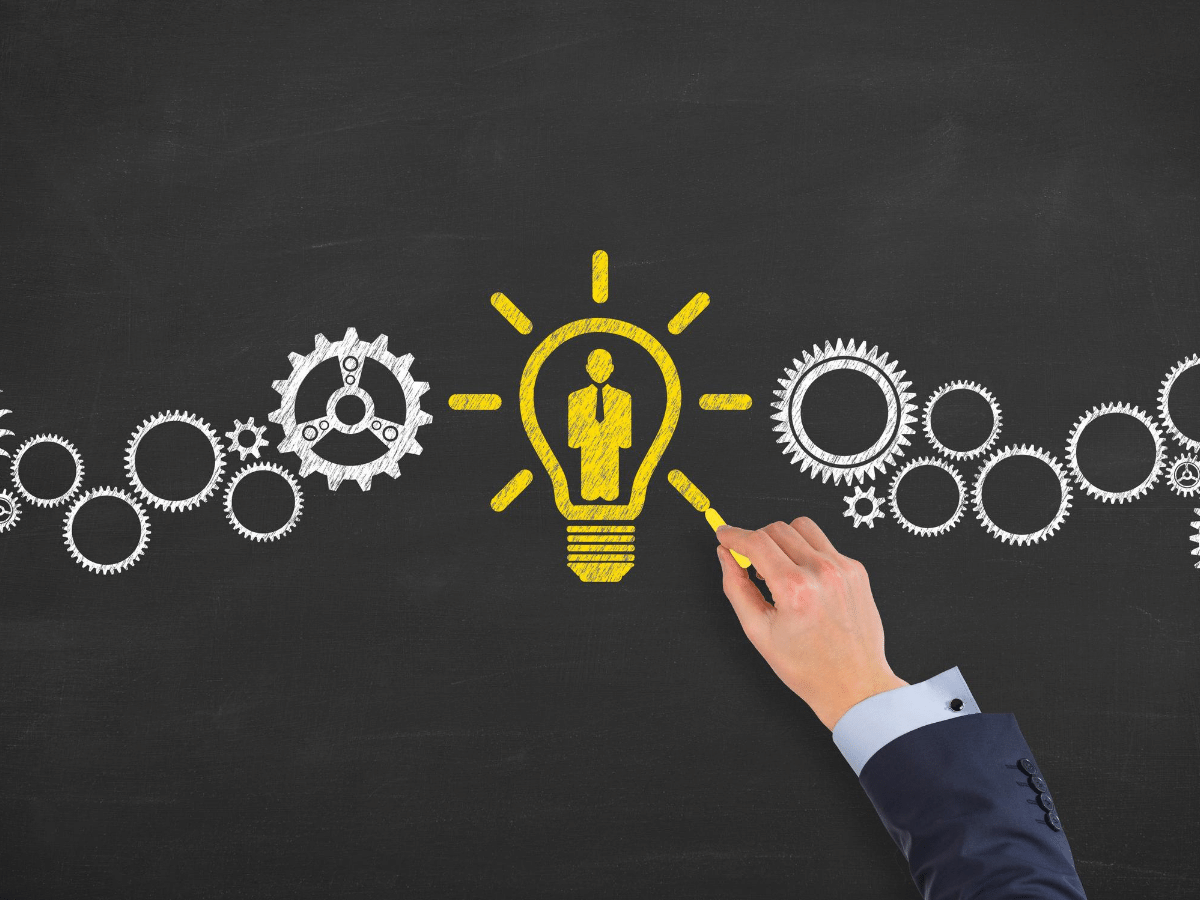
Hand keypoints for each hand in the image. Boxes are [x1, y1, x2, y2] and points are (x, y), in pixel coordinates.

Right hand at [716, 517, 906, 730]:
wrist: (854, 684)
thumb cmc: (807, 666)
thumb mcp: (758, 632)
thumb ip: (736, 587)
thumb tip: (726, 555)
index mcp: (795, 589)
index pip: (756, 542)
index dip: (733, 534)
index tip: (723, 534)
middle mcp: (821, 572)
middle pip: (777, 529)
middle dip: (757, 540)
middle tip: (751, 563)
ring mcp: (843, 569)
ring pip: (802, 527)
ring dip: (783, 540)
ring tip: (779, 568)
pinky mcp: (856, 570)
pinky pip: (824, 544)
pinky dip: (806, 553)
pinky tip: (804, 579)